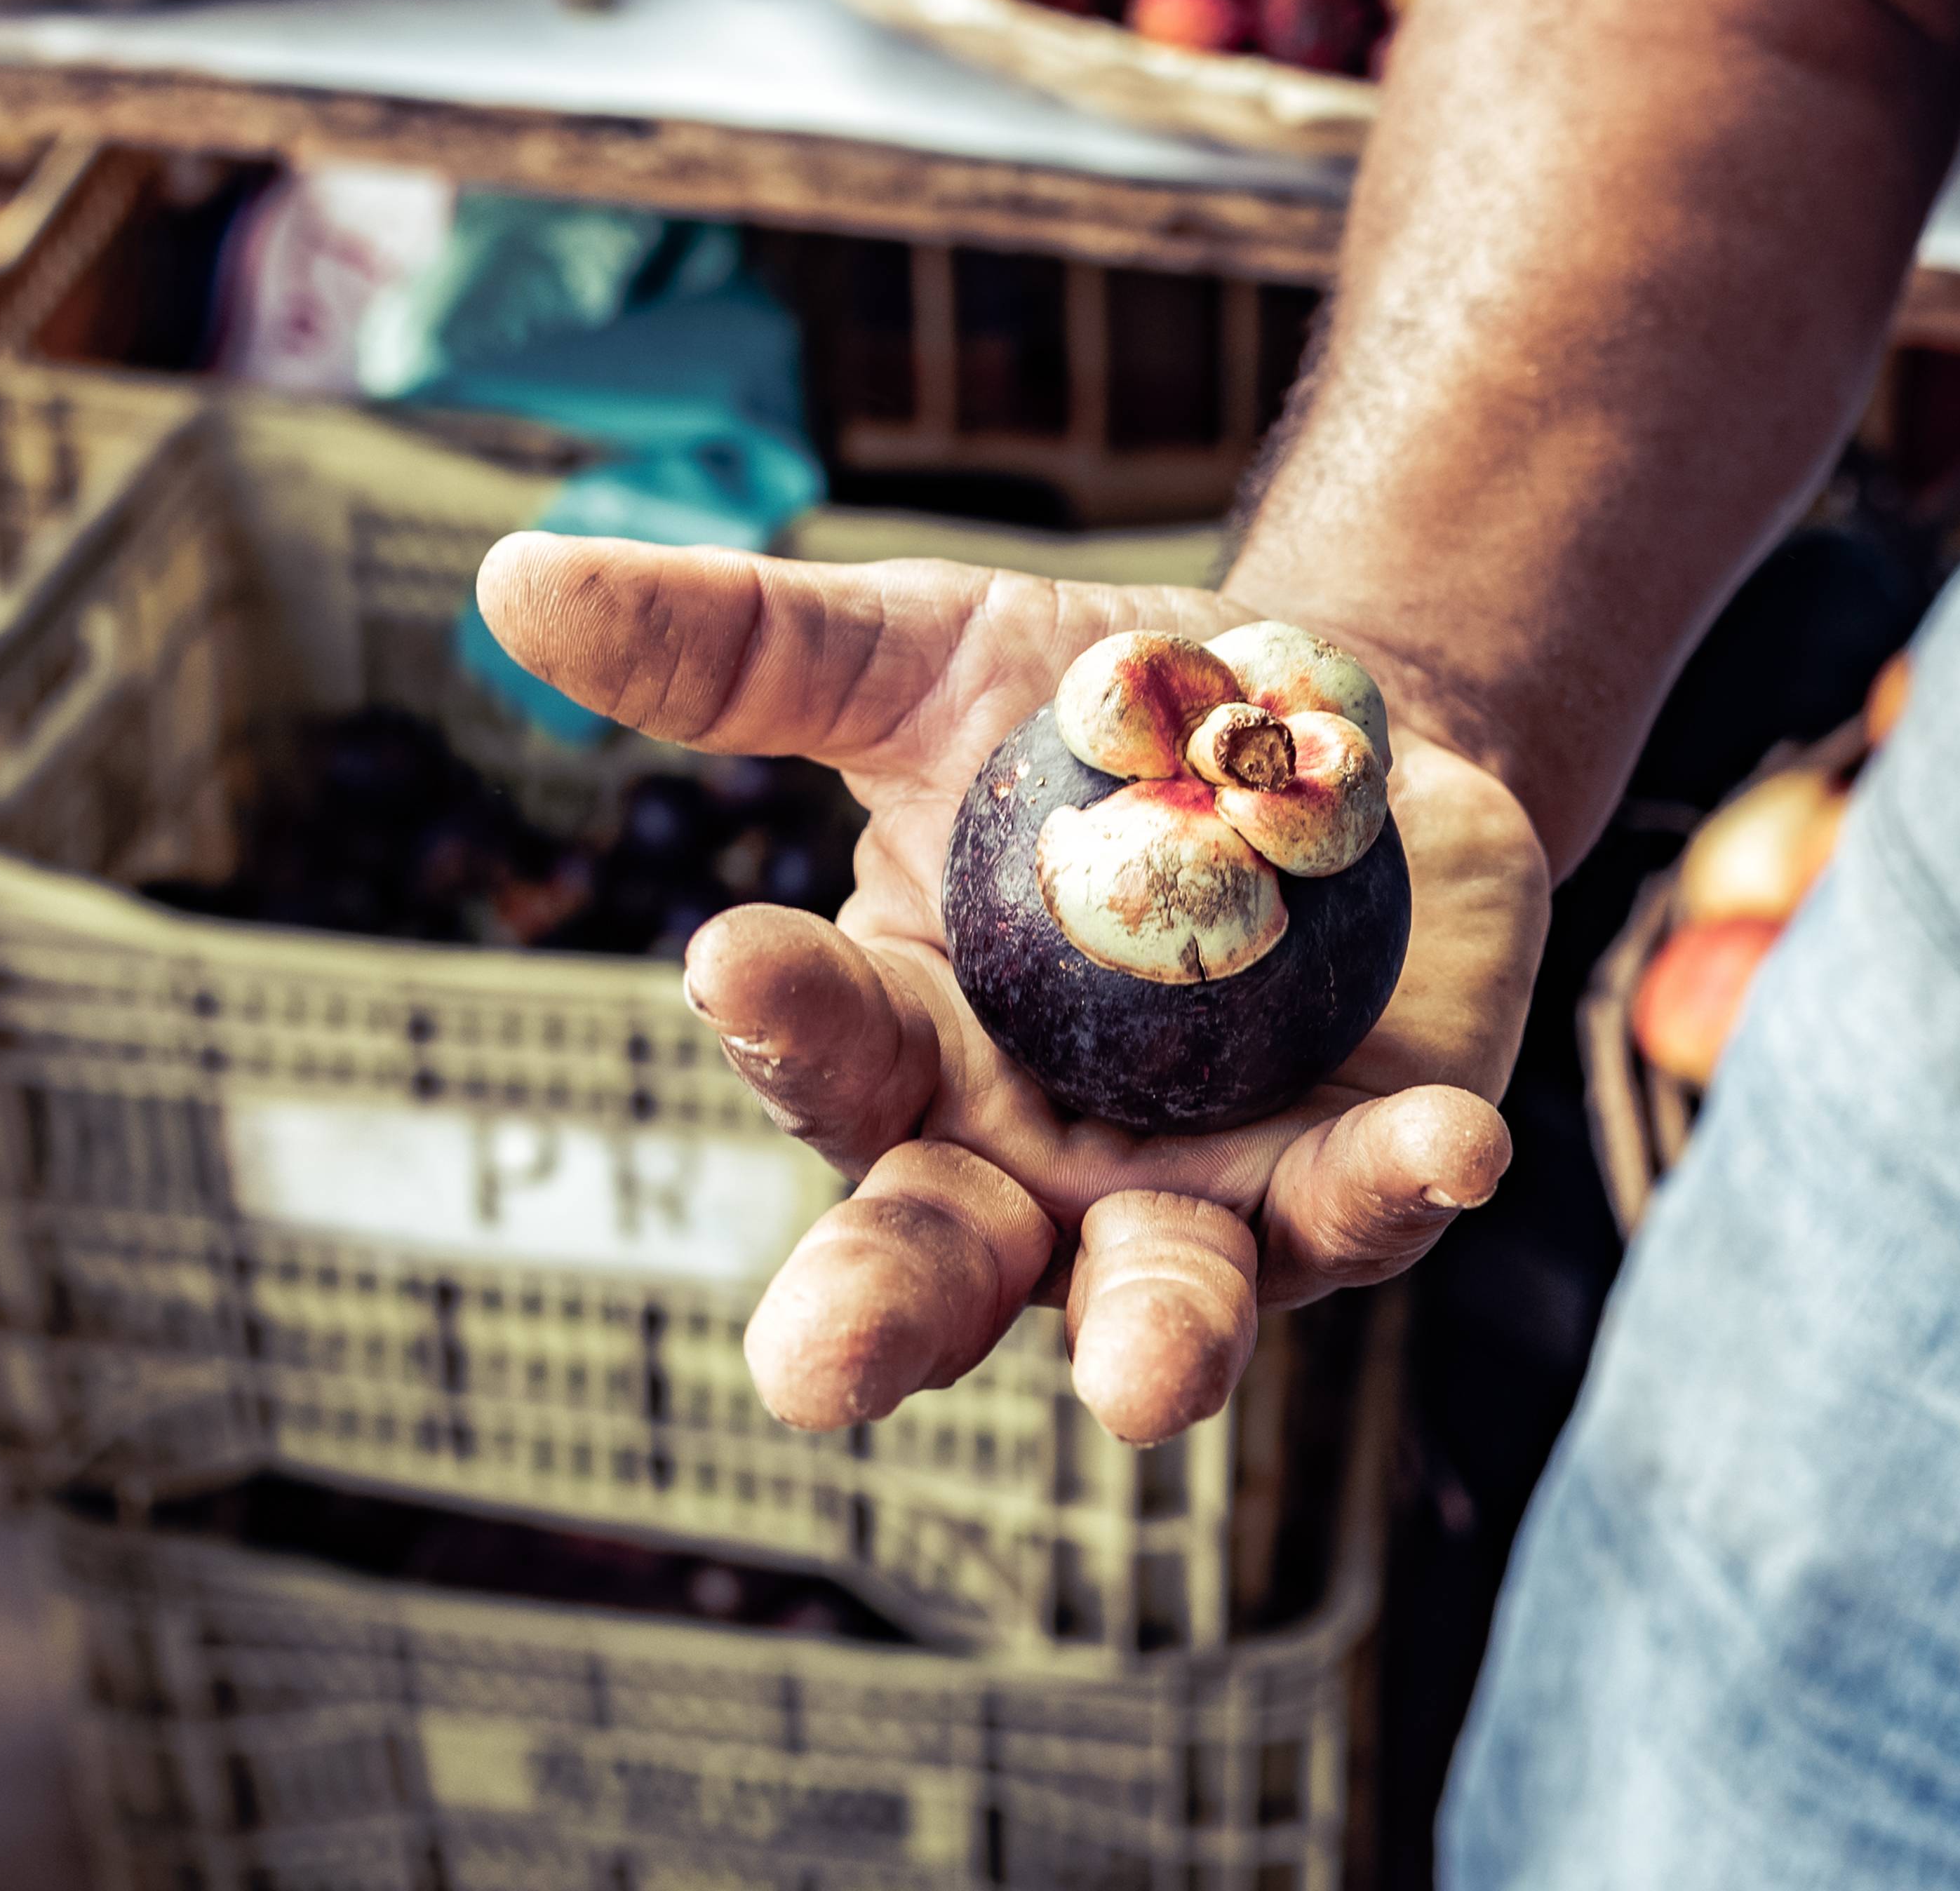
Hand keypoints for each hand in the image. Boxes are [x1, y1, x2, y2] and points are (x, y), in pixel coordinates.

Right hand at [476, 533, 1547, 1446]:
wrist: (1338, 716)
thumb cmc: (1089, 715)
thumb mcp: (912, 656)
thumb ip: (732, 650)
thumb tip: (509, 580)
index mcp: (897, 1053)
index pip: (818, 1056)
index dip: (776, 1019)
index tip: (730, 958)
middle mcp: (1024, 1163)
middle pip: (936, 1264)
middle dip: (874, 1320)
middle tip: (809, 1375)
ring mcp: (1193, 1194)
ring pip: (1156, 1298)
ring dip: (1152, 1340)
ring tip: (1141, 1379)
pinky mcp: (1351, 1174)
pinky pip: (1367, 1206)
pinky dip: (1402, 1185)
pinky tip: (1450, 1147)